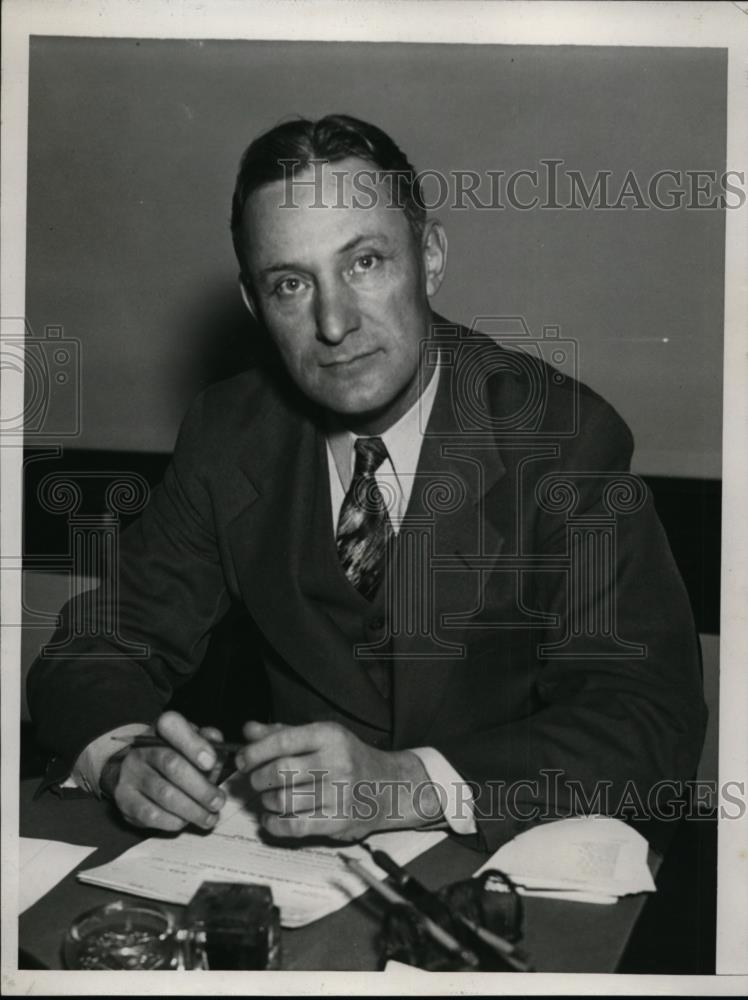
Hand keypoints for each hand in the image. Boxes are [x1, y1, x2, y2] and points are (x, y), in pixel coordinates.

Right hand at [105, 711, 226, 831]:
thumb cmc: (172, 756)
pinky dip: (174, 821)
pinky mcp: (124, 800)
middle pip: (172, 765)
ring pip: (164, 794)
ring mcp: (130, 774)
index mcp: (161, 729)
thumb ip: (207, 743)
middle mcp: (141, 749)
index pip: (172, 725)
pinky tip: (186, 821)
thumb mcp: (190, 743)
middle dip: (201, 787)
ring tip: (209, 817)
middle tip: (218, 801)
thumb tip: (219, 752)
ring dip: (192, 810)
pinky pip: (151, 814)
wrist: (133, 772)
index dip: (193, 743)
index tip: (211, 762)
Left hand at [235, 720, 442, 839]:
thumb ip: (283, 733)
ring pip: (283, 800)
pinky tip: (270, 818)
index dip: (254, 752)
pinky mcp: (339, 821)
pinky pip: (295, 826)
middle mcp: (336, 762)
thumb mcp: (321, 737)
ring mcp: (339, 793)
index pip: (282, 741)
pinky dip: (274, 824)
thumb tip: (248, 731)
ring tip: (267, 798)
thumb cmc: (348, 758)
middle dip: (257, 779)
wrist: (388, 786)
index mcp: (329, 736)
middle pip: (279, 772)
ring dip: (266, 801)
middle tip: (254, 781)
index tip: (242, 760)